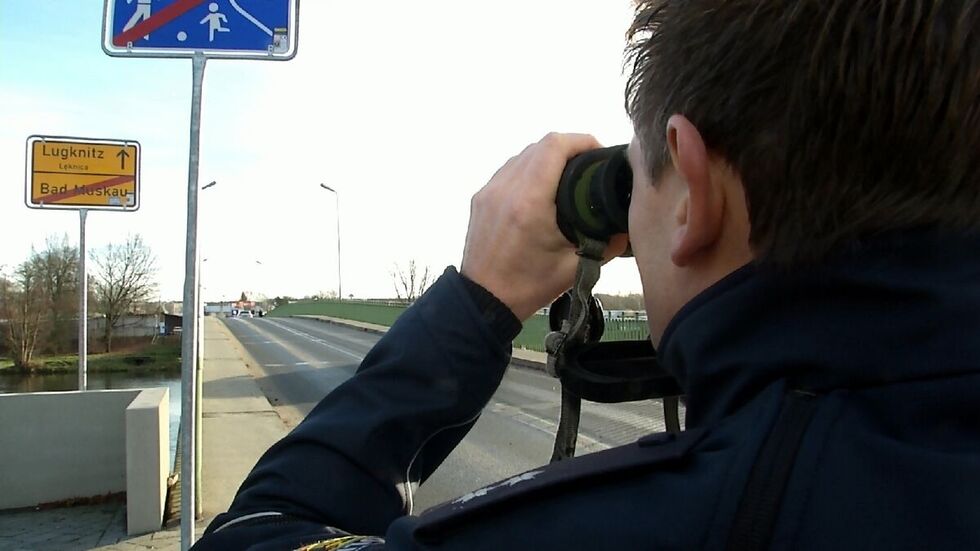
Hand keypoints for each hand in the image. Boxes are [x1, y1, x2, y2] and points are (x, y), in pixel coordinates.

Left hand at [461, 133, 627, 320]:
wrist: (484, 301)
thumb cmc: (528, 286)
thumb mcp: (574, 267)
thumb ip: (607, 244)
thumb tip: (628, 227)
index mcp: (530, 202)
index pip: (555, 146)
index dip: (582, 141)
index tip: (598, 152)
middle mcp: (506, 189)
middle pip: (540, 145)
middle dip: (568, 147)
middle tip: (588, 165)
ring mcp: (489, 191)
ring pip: (522, 154)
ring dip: (546, 157)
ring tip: (566, 175)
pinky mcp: (480, 198)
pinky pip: (508, 169)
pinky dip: (528, 169)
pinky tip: (541, 187)